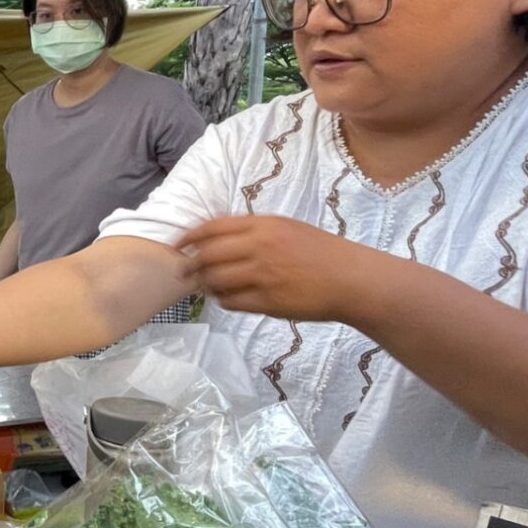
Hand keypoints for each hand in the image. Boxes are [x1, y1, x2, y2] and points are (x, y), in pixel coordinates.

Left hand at [177, 215, 389, 323]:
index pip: (212, 228)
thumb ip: (254, 230)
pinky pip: (232, 302)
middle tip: (182, 271)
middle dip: (189, 265)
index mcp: (264, 225)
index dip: (188, 237)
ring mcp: (263, 276)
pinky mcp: (269, 302)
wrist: (352, 279)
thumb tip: (217, 235)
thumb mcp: (287, 228)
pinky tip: (227, 298)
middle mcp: (260, 247)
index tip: (175, 245)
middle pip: (207, 255)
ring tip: (204, 286)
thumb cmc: (321, 252)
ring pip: (216, 280)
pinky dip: (223, 300)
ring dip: (205, 285)